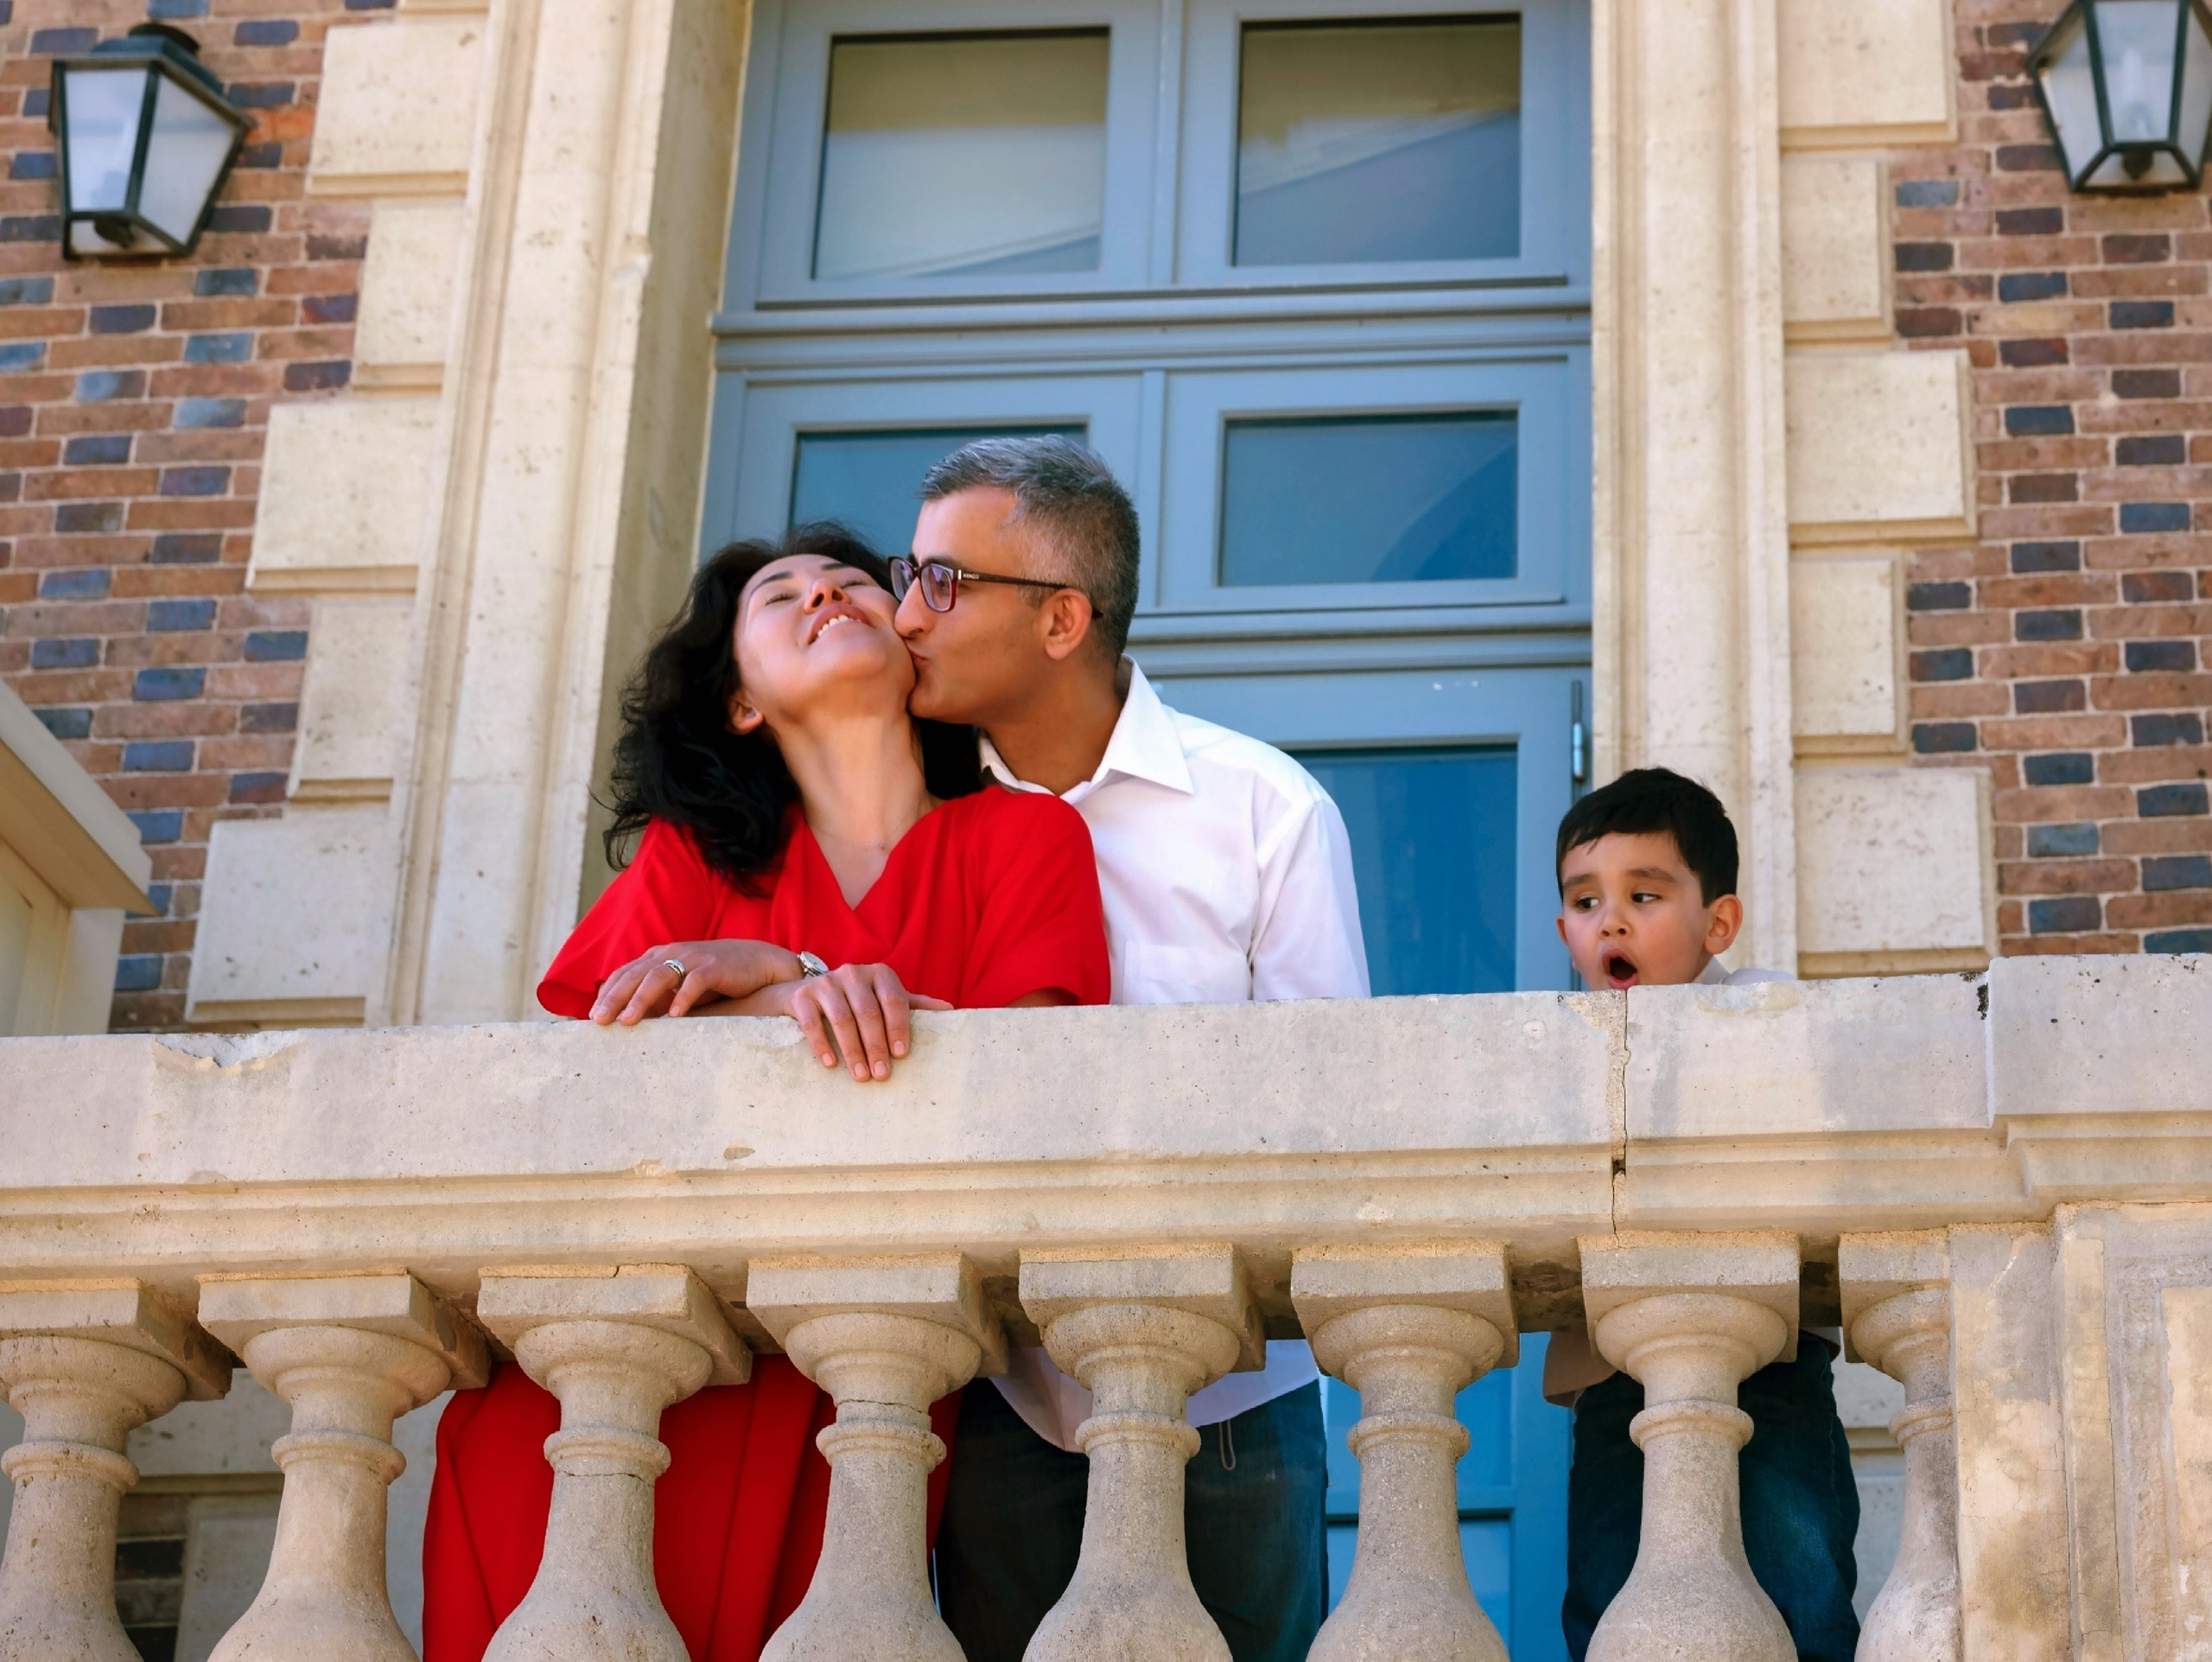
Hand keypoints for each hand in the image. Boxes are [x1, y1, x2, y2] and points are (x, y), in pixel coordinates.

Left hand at [590, 939, 802, 1025]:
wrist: (758, 961)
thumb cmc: (716, 978)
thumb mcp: (681, 985)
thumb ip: (658, 997)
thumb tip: (630, 1022)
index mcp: (659, 957)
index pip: (625, 973)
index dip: (607, 993)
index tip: (592, 1016)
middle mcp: (672, 953)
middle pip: (635, 975)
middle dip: (614, 998)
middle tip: (599, 1021)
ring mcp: (694, 958)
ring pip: (659, 976)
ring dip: (641, 999)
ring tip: (628, 1020)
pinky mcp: (716, 966)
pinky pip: (695, 982)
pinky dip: (683, 998)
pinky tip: (674, 1016)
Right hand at [746, 962, 951, 1080]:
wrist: (803, 992)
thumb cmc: (854, 1000)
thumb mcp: (884, 998)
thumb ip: (912, 1004)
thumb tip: (949, 1010)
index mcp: (879, 973)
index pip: (894, 1000)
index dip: (899, 1027)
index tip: (901, 1055)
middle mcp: (853, 973)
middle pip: (869, 1013)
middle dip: (876, 1046)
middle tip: (882, 1075)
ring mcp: (826, 983)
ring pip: (843, 1019)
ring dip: (853, 1051)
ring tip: (861, 1076)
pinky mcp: (802, 995)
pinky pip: (813, 1023)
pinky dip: (822, 1045)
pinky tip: (831, 1064)